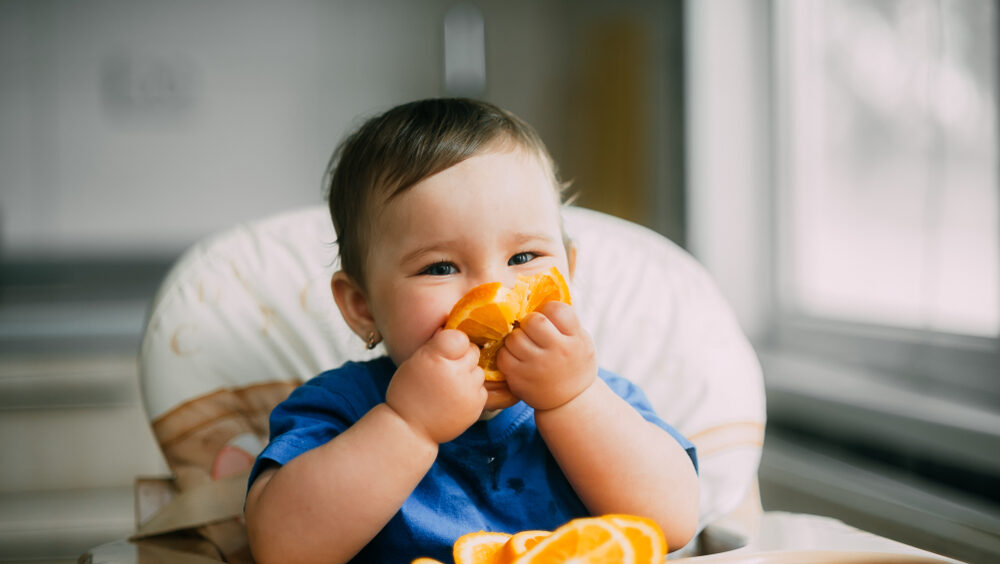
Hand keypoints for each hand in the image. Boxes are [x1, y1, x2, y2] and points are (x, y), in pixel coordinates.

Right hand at [385, 329, 486, 443]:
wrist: (409, 428)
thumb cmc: (408, 392)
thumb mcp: (415, 361)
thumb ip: (437, 345)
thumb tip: (451, 327)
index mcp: (436, 356)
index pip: (461, 337)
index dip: (454, 343)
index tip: (446, 352)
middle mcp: (455, 371)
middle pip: (474, 352)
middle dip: (463, 358)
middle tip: (447, 371)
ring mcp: (468, 389)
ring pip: (479, 371)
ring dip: (469, 375)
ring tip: (450, 387)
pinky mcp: (477, 406)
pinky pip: (482, 389)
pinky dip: (472, 392)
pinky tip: (455, 399)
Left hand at [496, 301, 597, 410]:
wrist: (571, 402)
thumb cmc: (574, 363)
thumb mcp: (580, 340)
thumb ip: (565, 321)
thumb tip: (539, 296)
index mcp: (575, 340)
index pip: (557, 309)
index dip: (549, 309)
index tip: (549, 318)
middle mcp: (558, 353)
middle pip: (533, 321)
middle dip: (529, 323)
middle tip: (532, 331)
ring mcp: (538, 368)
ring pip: (514, 338)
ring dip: (516, 338)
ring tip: (525, 345)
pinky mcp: (520, 380)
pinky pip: (503, 357)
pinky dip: (507, 355)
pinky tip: (517, 358)